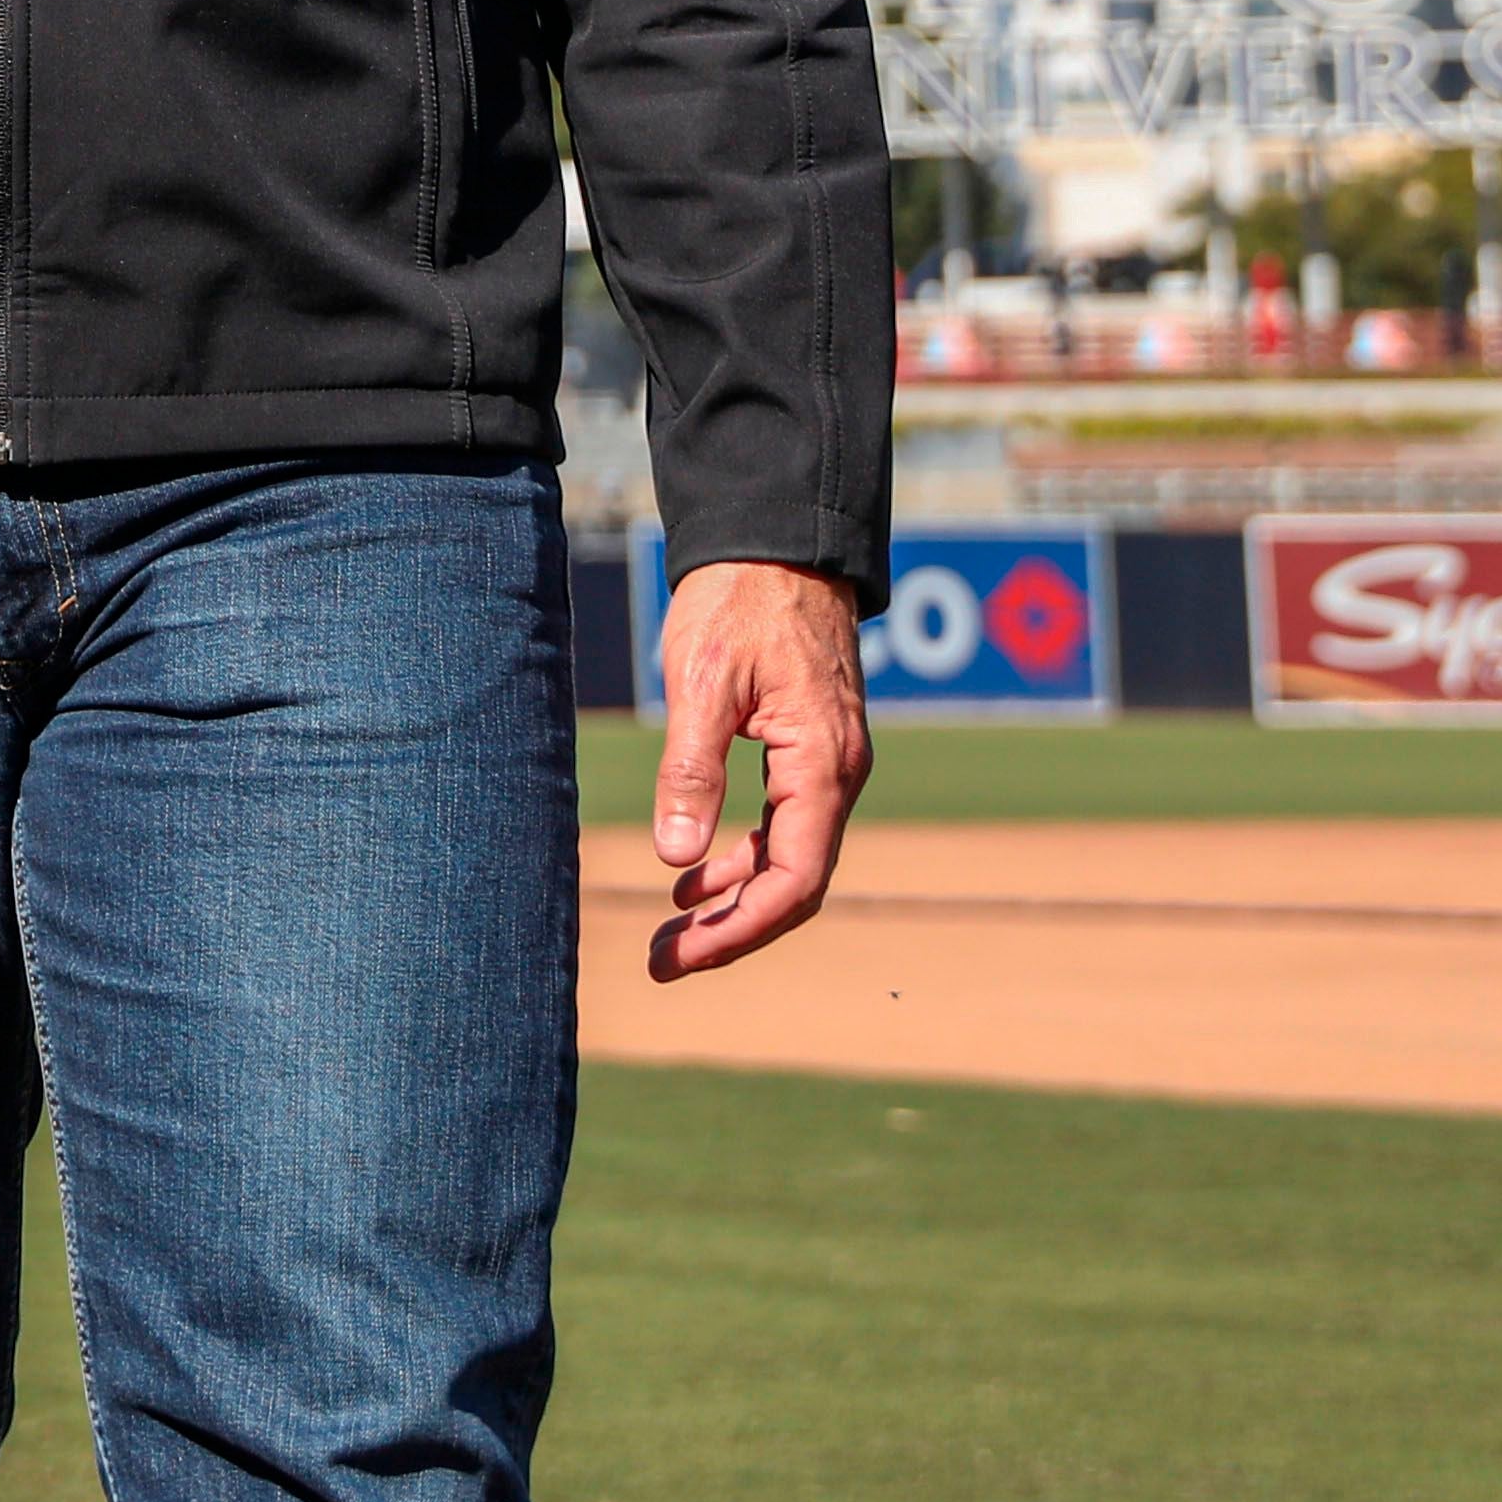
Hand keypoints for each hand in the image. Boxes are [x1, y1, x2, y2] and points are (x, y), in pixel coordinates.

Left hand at [645, 557, 869, 981]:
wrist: (778, 539)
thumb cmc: (740, 601)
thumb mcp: (704, 682)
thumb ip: (693, 769)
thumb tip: (676, 857)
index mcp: (822, 765)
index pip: (794, 880)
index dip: (739, 929)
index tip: (680, 956)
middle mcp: (838, 774)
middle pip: (795, 884)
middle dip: (732, 929)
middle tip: (663, 961)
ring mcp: (828, 762)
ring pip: (789, 858)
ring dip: (733, 899)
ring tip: (670, 930)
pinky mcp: (808, 748)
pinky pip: (784, 825)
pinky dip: (741, 856)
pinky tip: (693, 872)